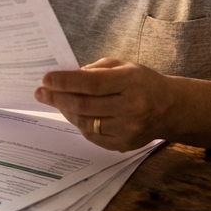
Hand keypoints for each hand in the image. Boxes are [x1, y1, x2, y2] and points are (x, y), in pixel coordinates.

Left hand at [34, 58, 174, 151]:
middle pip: (84, 105)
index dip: (66, 82)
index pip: (91, 84)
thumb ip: (95, 70)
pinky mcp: (123, 144)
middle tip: (41, 92)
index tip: (46, 79)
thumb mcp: (123, 66)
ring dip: (66, 111)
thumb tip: (66, 78)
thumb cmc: (142, 82)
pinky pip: (92, 135)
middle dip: (58, 98)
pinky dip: (79, 123)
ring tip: (55, 101)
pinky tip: (73, 113)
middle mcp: (131, 108)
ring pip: (85, 122)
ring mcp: (127, 129)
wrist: (169, 109)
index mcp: (131, 83)